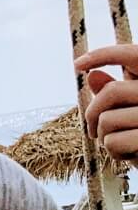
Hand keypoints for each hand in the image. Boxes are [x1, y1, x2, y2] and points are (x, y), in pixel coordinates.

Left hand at [77, 45, 137, 162]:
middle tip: (90, 130)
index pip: (134, 54)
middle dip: (91, 113)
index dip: (105, 54)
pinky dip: (112, 152)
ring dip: (102, 136)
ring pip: (106, 119)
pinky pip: (112, 141)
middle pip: (110, 91)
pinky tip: (127, 155)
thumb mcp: (132, 111)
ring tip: (117, 143)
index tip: (78, 65)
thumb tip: (92, 75)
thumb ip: (116, 93)